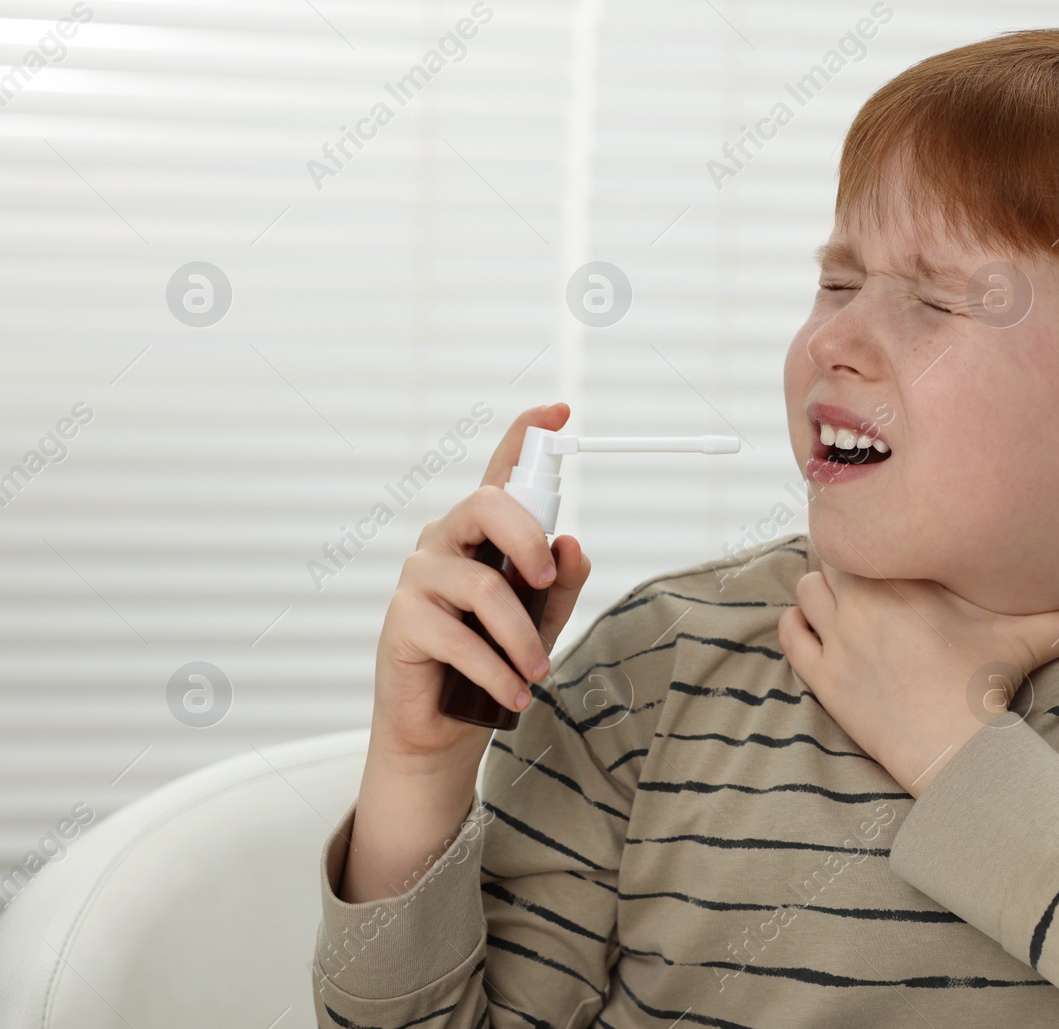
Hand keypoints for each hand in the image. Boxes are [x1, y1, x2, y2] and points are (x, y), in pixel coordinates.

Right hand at [370, 403, 593, 765]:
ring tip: (537, 673)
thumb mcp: (541, 620)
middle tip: (547, 579)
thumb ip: (561, 581)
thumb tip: (572, 545)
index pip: (501, 472)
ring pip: (484, 586)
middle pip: (487, 504)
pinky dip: (498, 672)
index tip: (558, 411)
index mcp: (481, 533)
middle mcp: (446, 541)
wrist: (442, 729)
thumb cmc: (493, 663)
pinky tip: (514, 694)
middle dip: (528, 539)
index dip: (526, 434)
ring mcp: (420, 577)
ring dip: (522, 637)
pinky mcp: (403, 619)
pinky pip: (462, 638)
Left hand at [778, 559, 1058, 795]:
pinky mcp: (824, 677)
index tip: (884, 548)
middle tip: (865, 576)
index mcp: (905, 580)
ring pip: (806, 590)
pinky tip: (814, 629)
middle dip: (846, 563)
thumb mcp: (1027, 641)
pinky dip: (797, 626)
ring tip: (841, 601)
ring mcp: (838, 640)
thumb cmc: (986, 688)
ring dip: (819, 592)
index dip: (872, 538)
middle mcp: (863, 602)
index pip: (868, 534)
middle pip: (831, 558)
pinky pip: (791, 636)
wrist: (955, 749)